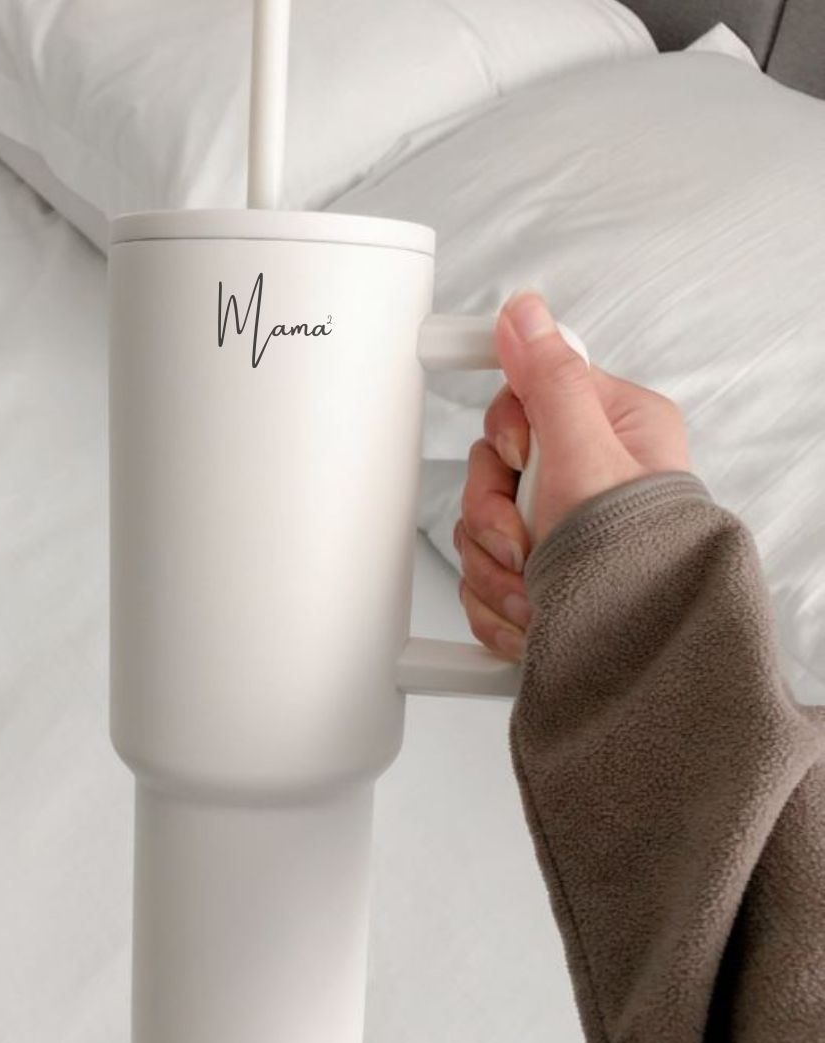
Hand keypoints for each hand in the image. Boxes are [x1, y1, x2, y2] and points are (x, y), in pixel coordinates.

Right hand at [454, 291, 690, 659]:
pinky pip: (480, 570)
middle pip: (490, 466)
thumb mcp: (589, 456)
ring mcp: (553, 528)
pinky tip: (530, 612)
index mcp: (610, 430)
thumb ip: (551, 380)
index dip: (507, 421)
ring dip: (496, 565)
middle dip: (495, 514)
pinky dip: (496, 599)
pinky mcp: (531, 572)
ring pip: (478, 525)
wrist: (634, 658)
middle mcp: (583, 475)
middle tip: (525, 539)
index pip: (529, 392)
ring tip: (536, 588)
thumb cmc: (635, 561)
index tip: (479, 408)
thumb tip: (526, 313)